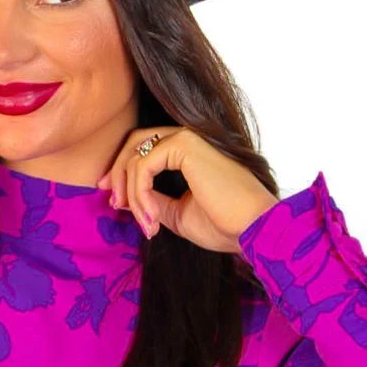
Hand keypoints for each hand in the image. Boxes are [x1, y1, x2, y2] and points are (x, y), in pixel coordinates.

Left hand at [97, 125, 278, 253]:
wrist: (252, 229)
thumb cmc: (224, 225)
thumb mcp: (178, 214)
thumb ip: (155, 200)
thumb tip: (130, 198)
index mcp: (189, 152)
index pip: (145, 150)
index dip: (124, 172)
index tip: (116, 202)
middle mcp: (188, 138)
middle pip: (134, 143)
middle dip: (117, 173)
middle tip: (113, 203)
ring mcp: (187, 137)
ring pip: (135, 157)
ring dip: (132, 195)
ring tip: (147, 224)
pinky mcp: (185, 144)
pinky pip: (143, 166)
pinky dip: (140, 194)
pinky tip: (153, 218)